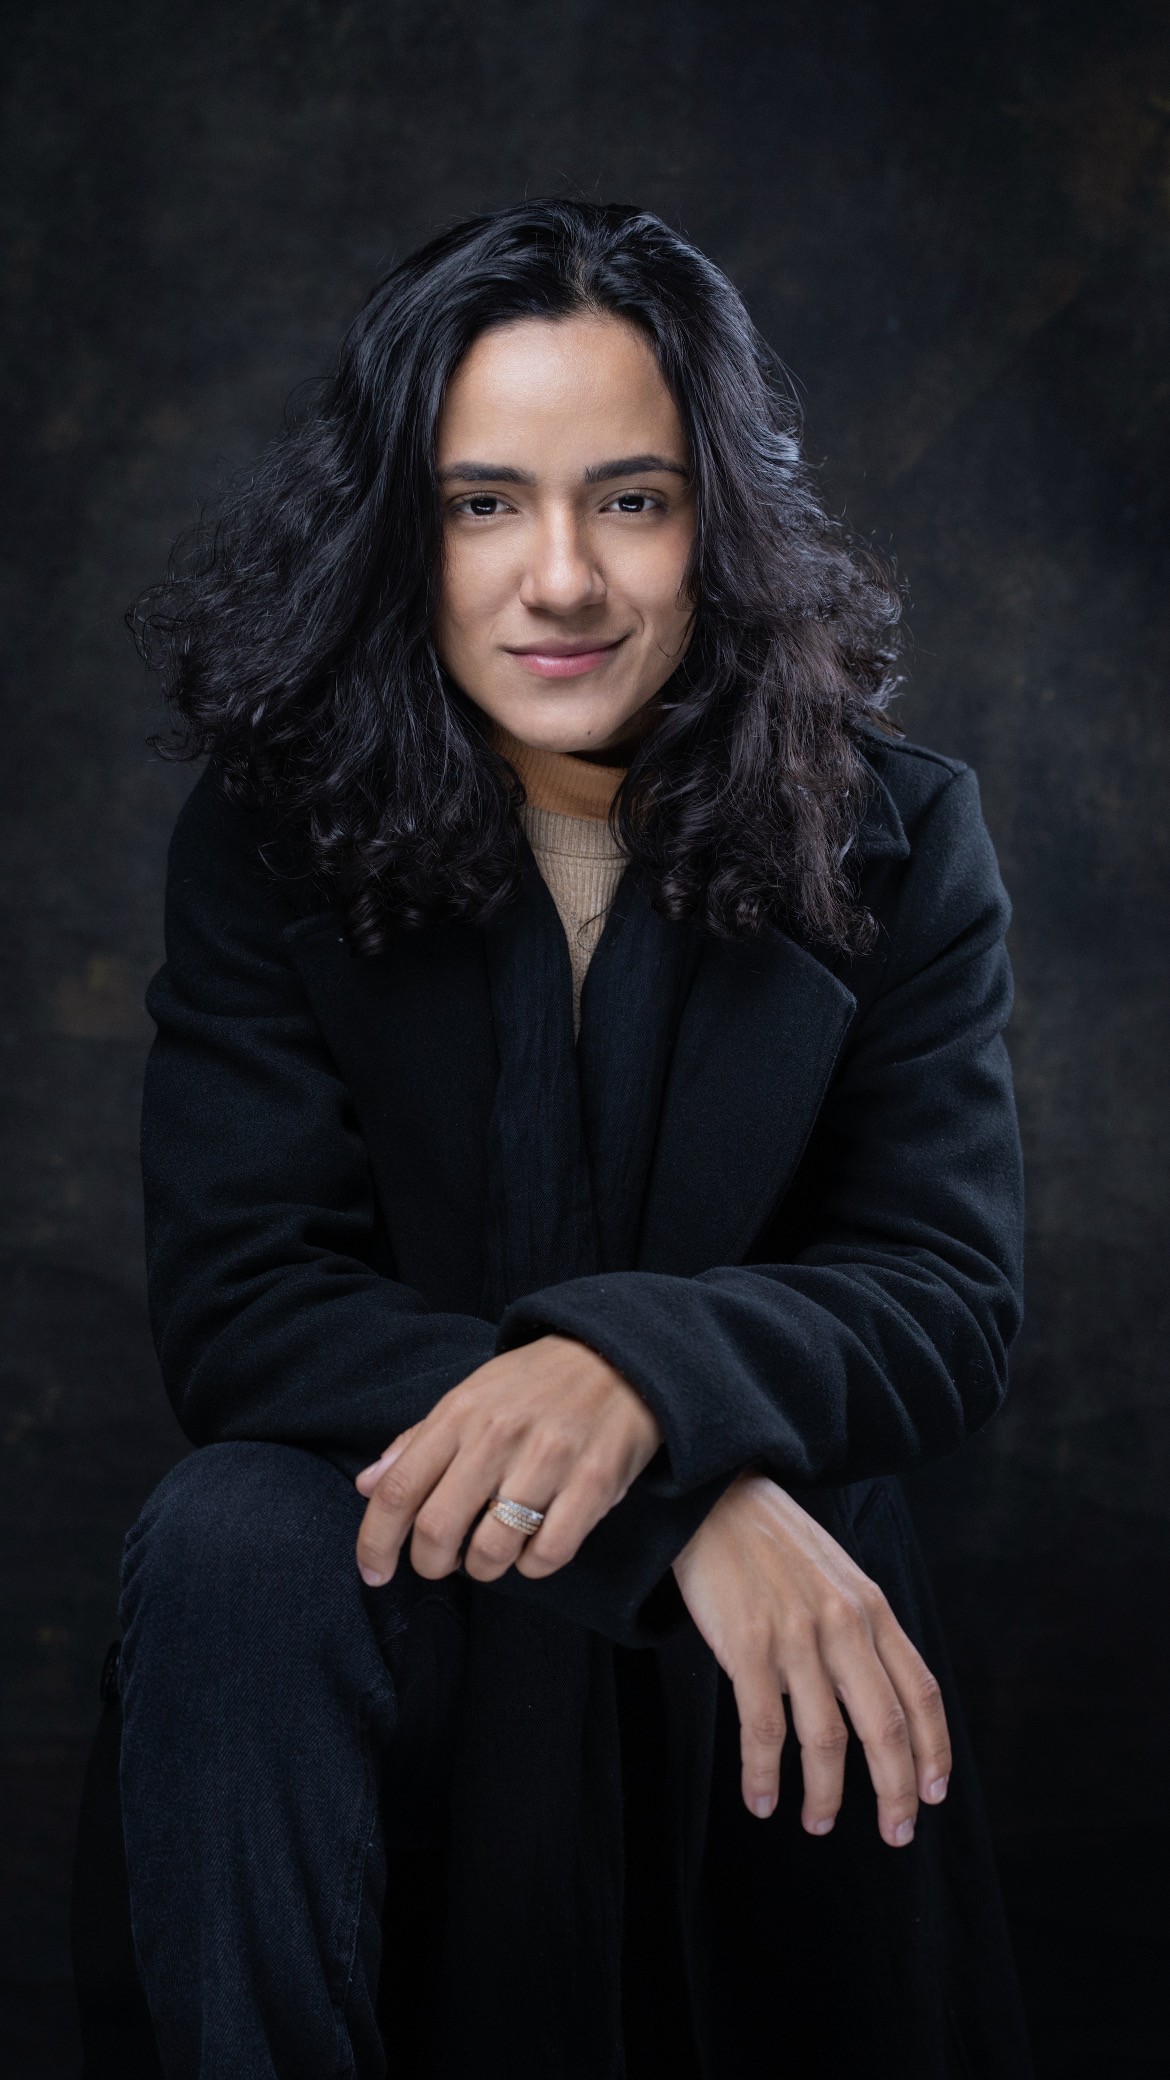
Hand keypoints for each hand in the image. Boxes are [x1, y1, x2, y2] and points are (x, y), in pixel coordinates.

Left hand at [354, 1335, 662, 1587]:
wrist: (620, 1356)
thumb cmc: (536, 1383)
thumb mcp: (470, 1396)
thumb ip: (417, 1442)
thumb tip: (367, 1485)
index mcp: (460, 1413)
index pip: (399, 1489)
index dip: (375, 1542)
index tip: (373, 1572)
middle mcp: (498, 1436)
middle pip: (438, 1529)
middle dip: (430, 1564)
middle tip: (442, 1562)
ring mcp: (548, 1460)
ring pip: (491, 1551)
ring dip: (482, 1568)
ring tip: (490, 1553)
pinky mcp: (594, 1483)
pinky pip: (548, 1554)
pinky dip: (533, 1566)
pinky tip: (534, 1548)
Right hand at [671, 1474, 951, 1846]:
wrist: (714, 1498)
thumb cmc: (773, 1542)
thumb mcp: (837, 1574)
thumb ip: (860, 1627)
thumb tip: (875, 1693)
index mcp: (870, 1607)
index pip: (919, 1691)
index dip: (933, 1750)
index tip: (933, 1793)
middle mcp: (843, 1624)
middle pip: (884, 1727)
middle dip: (895, 1791)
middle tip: (897, 1833)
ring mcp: (796, 1636)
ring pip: (826, 1739)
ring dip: (827, 1795)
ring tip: (819, 1823)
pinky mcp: (747, 1646)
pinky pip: (764, 1729)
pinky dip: (765, 1774)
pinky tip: (762, 1800)